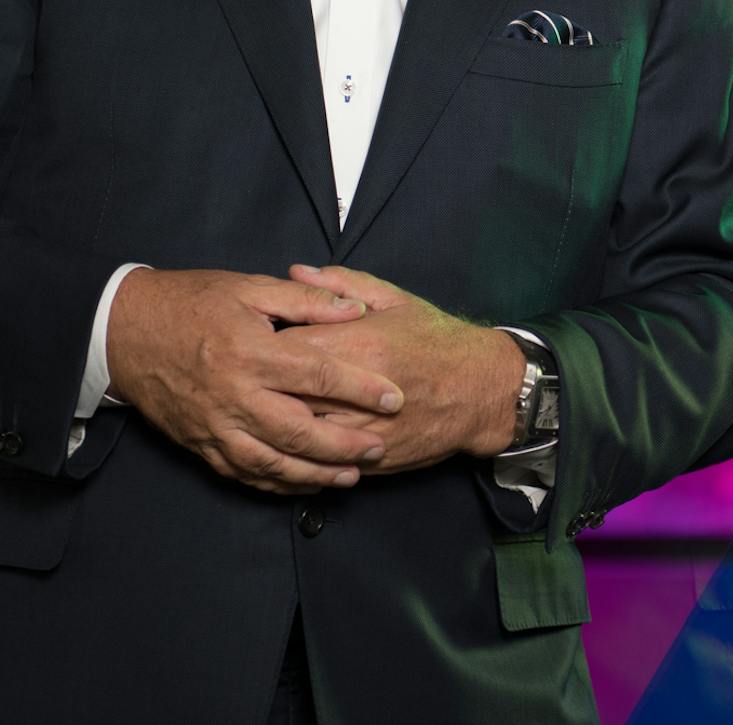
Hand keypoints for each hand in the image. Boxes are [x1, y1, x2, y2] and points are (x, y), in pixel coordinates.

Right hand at [105, 267, 405, 495]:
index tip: (394, 398)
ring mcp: (214, 425)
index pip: (318, 376)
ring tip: (350, 475)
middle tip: (378, 447)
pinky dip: (276, 482)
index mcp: (251, 353)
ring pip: (272, 462)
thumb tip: (356, 309)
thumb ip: (306, 301)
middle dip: (343, 445)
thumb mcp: (250, 288)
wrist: (124, 331)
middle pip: (299, 431)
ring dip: (314, 474)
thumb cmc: (191, 302)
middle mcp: (234, 396)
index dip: (360, 388)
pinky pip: (242, 472)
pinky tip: (302, 484)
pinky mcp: (200, 443)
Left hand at [279, 264, 523, 473]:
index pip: (287, 345)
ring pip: (297, 433)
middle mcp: (356, 390)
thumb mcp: (393, 299)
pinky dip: (301, 451)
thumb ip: (342, 284)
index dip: (265, 343)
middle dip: (264, 385)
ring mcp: (362, 429)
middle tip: (252, 377)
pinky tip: (288, 440)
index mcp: (359, 343)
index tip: (256, 339)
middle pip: (284, 392)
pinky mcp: (369, 458)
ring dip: (276, 423)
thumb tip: (296, 272)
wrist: (481, 389)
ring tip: (263, 410)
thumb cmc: (436, 339)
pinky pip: (320, 460)